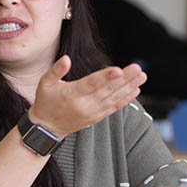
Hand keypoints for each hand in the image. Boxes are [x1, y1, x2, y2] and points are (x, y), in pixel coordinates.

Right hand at [31, 56, 145, 137]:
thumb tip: (66, 59)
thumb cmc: (45, 101)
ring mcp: (91, 112)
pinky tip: (135, 90)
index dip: (105, 77)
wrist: (47, 128)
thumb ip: (55, 70)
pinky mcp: (96, 117)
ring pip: (114, 98)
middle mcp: (83, 104)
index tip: (118, 70)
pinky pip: (114, 107)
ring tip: (141, 76)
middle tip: (137, 68)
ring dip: (129, 87)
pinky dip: (125, 99)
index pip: (90, 84)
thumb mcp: (44, 83)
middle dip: (124, 78)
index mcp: (70, 94)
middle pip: (107, 89)